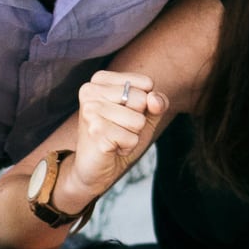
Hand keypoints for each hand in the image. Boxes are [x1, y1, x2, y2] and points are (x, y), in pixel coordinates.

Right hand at [66, 69, 168, 199]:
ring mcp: (91, 110)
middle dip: (138, 120)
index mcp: (101, 79)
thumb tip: (154, 99)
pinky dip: (127, 148)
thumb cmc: (119, 137)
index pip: (146, 83)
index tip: (125, 114)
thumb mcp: (144, 115)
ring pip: (138, 120)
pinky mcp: (96, 132)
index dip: (145, 105)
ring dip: (132, 135)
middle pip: (142, 100)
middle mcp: (91, 91)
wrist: (95, 168)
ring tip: (115, 138)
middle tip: (118, 128)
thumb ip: (157, 102)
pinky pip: (132, 139)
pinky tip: (112, 148)